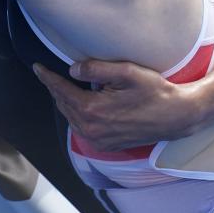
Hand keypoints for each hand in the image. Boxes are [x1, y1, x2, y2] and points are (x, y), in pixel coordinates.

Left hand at [33, 59, 205, 149]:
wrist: (176, 117)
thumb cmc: (154, 91)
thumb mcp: (127, 72)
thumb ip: (96, 68)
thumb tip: (72, 69)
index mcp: (92, 110)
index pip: (61, 90)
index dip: (47, 77)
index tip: (37, 67)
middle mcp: (91, 129)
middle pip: (63, 104)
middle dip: (55, 88)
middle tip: (49, 73)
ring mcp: (98, 140)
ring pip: (71, 117)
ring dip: (65, 101)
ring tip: (62, 85)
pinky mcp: (106, 145)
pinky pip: (82, 128)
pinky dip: (77, 114)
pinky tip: (80, 102)